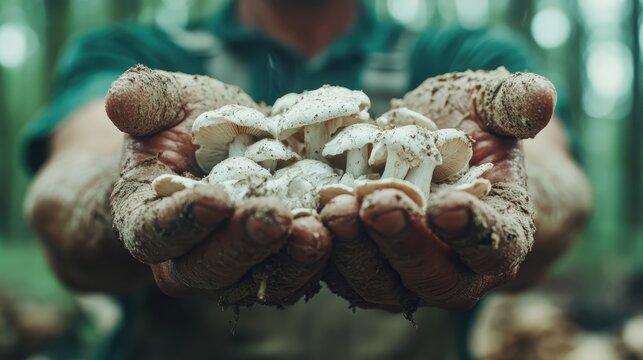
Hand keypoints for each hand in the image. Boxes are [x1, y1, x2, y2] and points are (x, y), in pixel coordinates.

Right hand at [107, 66, 330, 305]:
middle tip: (276, 216)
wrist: (218, 150)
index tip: (213, 199)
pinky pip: (297, 272)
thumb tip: (119, 103)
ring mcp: (236, 268)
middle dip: (243, 243)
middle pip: (208, 268)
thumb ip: (140, 100)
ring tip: (318, 230)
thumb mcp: (163, 101)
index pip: (154, 233)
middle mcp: (187, 258)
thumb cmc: (183, 125)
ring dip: (290, 261)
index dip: (180, 221)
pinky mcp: (276, 265)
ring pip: (260, 281)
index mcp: (146, 221)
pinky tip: (342, 228)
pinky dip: (322, 256)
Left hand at [321, 68, 556, 310]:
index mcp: (501, 236)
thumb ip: (514, 103)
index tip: (447, 206)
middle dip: (403, 242)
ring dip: (356, 252)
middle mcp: (456, 271)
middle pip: (434, 278)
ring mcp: (405, 278)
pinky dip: (322, 254)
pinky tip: (305, 220)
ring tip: (335, 207)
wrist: (430, 153)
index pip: (495, 245)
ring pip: (381, 285)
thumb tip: (540, 97)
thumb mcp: (491, 107)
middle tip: (377, 204)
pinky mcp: (363, 271)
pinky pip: (340, 275)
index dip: (474, 231)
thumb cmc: (469, 130)